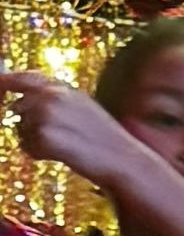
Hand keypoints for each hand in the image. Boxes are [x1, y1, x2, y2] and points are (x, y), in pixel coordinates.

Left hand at [0, 66, 129, 187]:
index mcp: (61, 86)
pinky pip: (26, 147)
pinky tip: (62, 154)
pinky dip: (39, 154)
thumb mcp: (81, 107)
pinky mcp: (43, 135)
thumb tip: (21, 103)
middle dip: (28, 124)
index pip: (25, 78)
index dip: (6, 80)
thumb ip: (53, 99)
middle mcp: (51, 95)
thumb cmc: (103, 137)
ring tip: (64, 145)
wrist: (121, 157)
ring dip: (35, 141)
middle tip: (58, 137)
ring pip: (21, 129)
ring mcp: (46, 114)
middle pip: (18, 109)